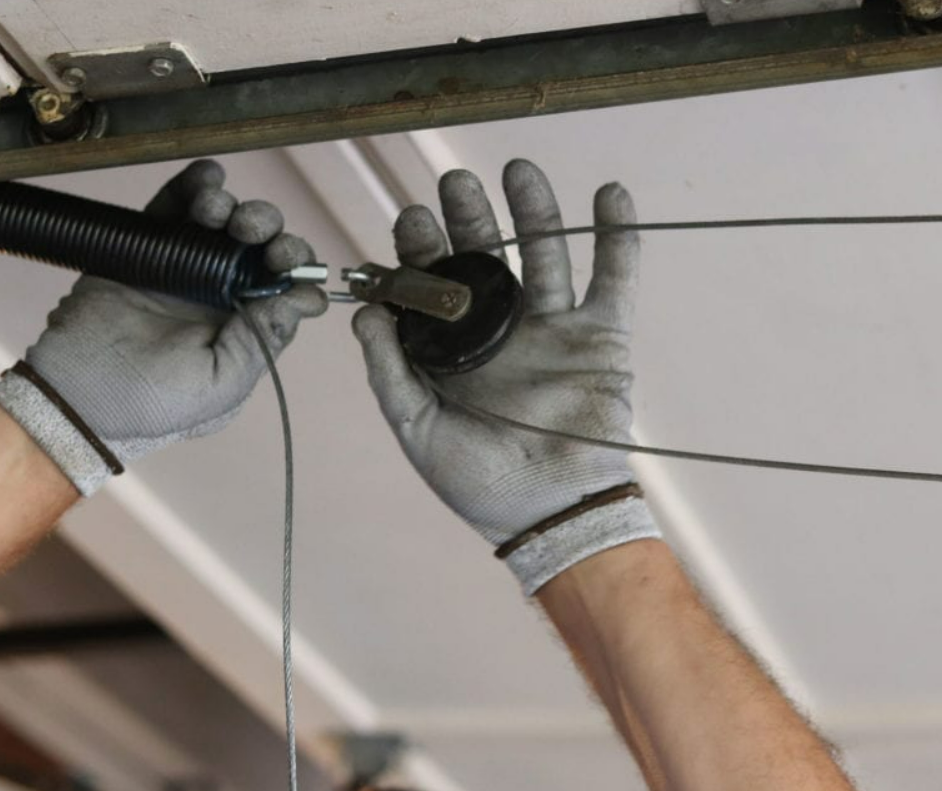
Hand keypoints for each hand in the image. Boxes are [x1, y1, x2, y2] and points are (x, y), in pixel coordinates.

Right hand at [0, 159, 326, 495]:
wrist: (76, 390)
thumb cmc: (149, 403)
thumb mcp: (221, 386)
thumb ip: (263, 341)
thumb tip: (305, 299)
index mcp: (244, 329)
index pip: (285, 287)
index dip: (295, 267)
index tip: (285, 261)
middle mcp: (220, 296)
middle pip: (261, 247)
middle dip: (268, 228)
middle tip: (251, 230)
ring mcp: (185, 268)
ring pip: (224, 223)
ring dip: (231, 206)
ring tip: (213, 212)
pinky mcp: (147, 246)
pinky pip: (175, 208)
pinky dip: (195, 184)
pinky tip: (207, 176)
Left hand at [353, 159, 658, 592]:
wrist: (548, 513)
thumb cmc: (476, 480)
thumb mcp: (416, 428)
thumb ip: (388, 371)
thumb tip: (363, 313)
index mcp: (455, 346)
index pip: (435, 282)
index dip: (421, 250)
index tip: (409, 221)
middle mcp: (502, 328)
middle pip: (486, 256)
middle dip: (469, 217)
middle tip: (452, 183)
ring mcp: (553, 328)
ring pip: (545, 254)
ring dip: (533, 210)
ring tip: (516, 168)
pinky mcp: (602, 338)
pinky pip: (614, 279)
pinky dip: (617, 237)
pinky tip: (609, 193)